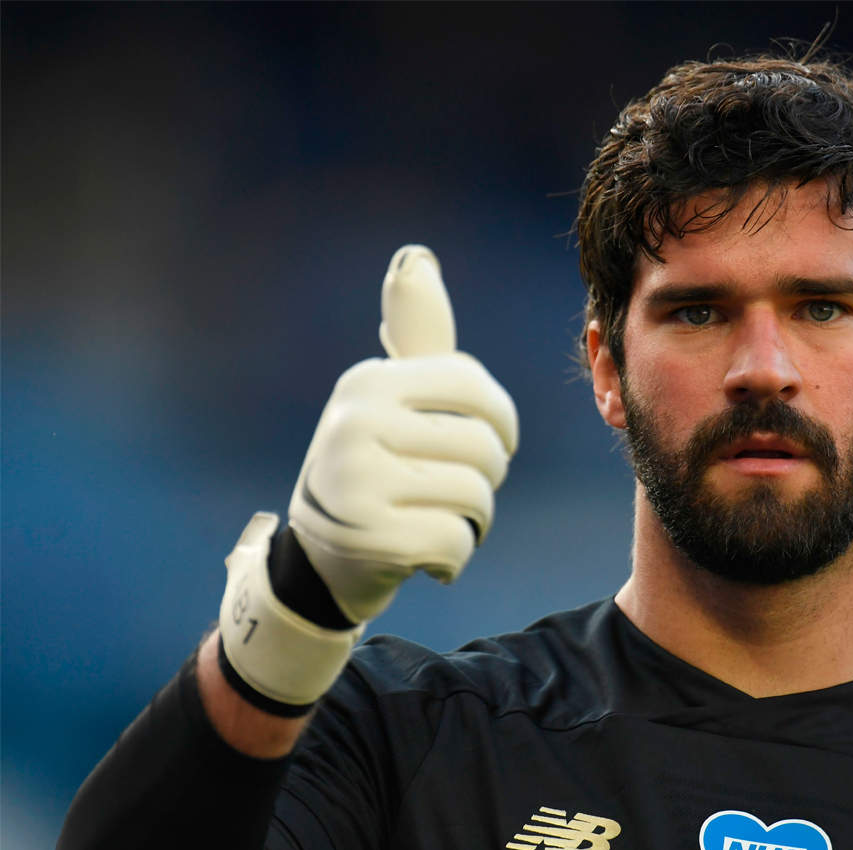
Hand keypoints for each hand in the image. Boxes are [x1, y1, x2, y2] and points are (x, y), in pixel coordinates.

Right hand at [288, 245, 518, 622]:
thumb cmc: (374, 465)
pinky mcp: (368, 539)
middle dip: (486, 478)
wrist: (320, 558)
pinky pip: (456, 542)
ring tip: (443, 520)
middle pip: (482, 446)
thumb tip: (416, 257)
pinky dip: (455, 556)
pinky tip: (429, 555)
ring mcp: (356, 482)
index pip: (472, 387)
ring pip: (475, 496)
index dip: (501, 422)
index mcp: (368, 383)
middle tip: (456, 491)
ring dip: (474, 519)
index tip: (494, 442)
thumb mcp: (390, 397)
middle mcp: (354, 424)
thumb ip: (416, 335)